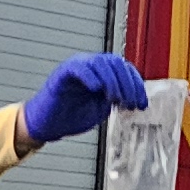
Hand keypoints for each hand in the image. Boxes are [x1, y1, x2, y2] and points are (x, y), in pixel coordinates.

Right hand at [20, 53, 148, 148]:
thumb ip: (115, 99)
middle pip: (115, 63)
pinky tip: (97, 89)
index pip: (124, 69)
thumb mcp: (101, 108)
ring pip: (100, 63)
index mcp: (101, 73)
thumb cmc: (72, 116)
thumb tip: (134, 97)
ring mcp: (76, 67)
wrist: (48, 126)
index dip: (136, 85)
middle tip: (130, 104)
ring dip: (112, 81)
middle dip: (127, 84)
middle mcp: (90, 65)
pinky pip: (78, 68)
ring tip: (115, 99)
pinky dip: (90, 76)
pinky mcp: (62, 74)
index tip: (142, 105)